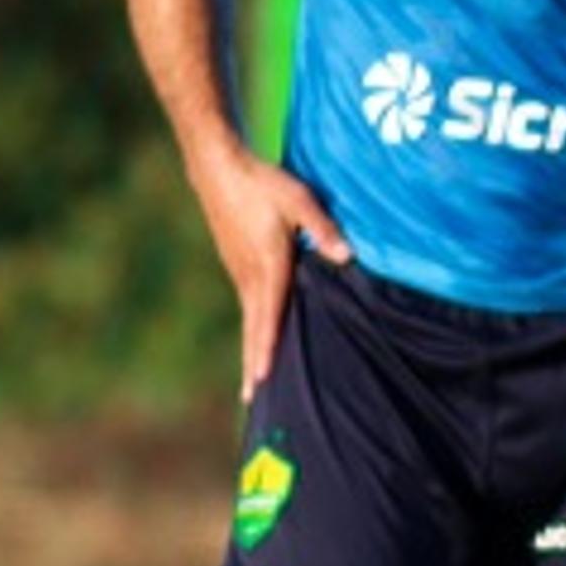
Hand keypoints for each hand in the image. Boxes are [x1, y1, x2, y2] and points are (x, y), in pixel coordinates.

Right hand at [191, 149, 347, 399]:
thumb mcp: (300, 200)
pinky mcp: (236, 263)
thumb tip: (347, 257)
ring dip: (251, 349)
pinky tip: (257, 337)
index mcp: (267, 265)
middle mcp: (249, 275)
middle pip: (253, 328)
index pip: (268, 315)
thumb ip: (323, 229)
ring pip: (248, 318)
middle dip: (253, 364)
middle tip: (249, 398)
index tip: (263, 377)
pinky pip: (247, 304)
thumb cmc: (263, 182)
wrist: (218, 167)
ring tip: (254, 378)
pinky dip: (251, 327)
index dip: (267, 347)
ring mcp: (238, 270)